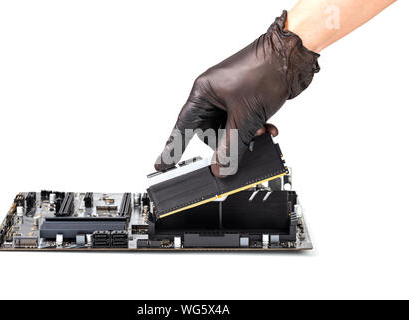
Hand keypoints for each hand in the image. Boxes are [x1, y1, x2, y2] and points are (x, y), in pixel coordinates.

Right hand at [155, 11, 319, 176]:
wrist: (292, 55)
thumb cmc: (265, 70)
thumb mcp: (245, 117)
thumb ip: (231, 146)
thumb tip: (220, 168)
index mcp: (203, 92)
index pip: (183, 126)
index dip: (172, 147)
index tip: (163, 163)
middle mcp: (213, 93)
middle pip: (208, 131)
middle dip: (225, 141)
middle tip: (237, 147)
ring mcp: (228, 96)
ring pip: (228, 128)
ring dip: (243, 135)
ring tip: (260, 133)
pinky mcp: (243, 98)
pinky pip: (241, 121)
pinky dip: (253, 128)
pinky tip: (266, 128)